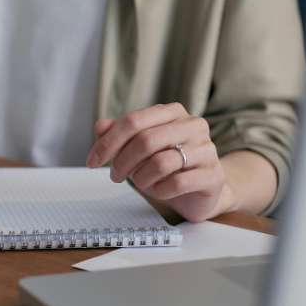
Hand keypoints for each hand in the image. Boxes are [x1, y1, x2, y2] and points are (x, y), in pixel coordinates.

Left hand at [86, 103, 232, 221]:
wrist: (199, 192)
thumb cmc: (165, 168)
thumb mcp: (137, 151)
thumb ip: (119, 136)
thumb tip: (100, 125)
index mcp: (172, 113)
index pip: (133, 121)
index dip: (108, 142)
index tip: (92, 161)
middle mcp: (192, 125)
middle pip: (145, 141)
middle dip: (122, 162)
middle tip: (115, 176)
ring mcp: (206, 149)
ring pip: (160, 162)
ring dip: (141, 178)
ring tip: (141, 183)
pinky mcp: (213, 174)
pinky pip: (178, 183)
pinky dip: (161, 191)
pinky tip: (160, 191)